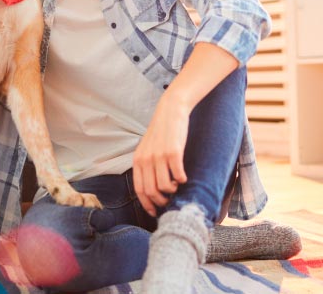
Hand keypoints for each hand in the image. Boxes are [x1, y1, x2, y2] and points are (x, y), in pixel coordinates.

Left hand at [132, 94, 190, 216]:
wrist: (170, 111)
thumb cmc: (161, 132)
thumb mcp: (147, 148)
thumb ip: (147, 165)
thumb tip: (152, 188)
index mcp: (138, 160)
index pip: (139, 190)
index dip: (147, 204)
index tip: (155, 211)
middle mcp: (146, 159)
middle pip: (152, 191)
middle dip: (161, 201)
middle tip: (170, 200)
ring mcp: (159, 156)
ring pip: (165, 186)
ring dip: (173, 190)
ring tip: (177, 185)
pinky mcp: (173, 152)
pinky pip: (178, 175)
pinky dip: (182, 180)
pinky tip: (184, 177)